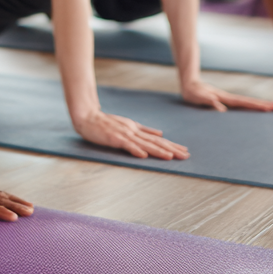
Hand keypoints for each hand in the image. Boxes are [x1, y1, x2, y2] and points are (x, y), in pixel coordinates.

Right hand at [73, 108, 189, 159]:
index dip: (172, 145)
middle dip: (171, 149)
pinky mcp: (114, 138)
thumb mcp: (128, 124)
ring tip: (170, 157)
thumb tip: (160, 133)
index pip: (158, 139)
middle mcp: (134, 131)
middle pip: (155, 142)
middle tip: (185, 156)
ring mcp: (124, 134)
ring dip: (158, 150)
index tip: (184, 151)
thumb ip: (144, 130)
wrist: (87, 117)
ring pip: (144, 144)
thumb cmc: (106, 123)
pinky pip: (126, 145)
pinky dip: (135, 150)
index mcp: (137, 129)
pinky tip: (144, 155)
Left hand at [181, 79, 272, 111]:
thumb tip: (222, 110)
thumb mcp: (199, 98)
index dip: (260, 106)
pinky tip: (260, 111)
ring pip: (251, 104)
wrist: (189, 84)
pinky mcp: (227, 102)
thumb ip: (209, 102)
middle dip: (270, 106)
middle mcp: (231, 99)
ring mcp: (231, 100)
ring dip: (265, 106)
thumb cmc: (193, 92)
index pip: (247, 103)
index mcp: (227, 99)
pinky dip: (255, 107)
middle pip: (254, 103)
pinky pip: (244, 106)